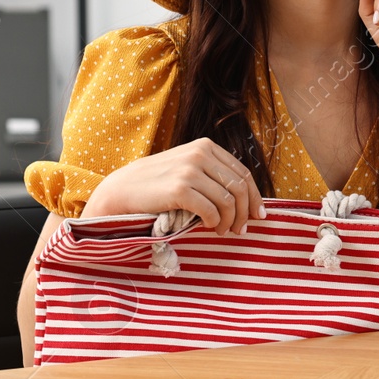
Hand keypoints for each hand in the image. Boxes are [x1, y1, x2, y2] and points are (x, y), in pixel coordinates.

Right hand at [83, 138, 264, 234]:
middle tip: (242, 230)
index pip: (243, 173)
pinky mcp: (179, 189)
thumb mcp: (187, 168)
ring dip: (230, 221)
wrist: (120, 190)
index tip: (259, 215)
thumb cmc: (157, 184)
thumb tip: (247, 198)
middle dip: (245, 212)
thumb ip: (213, 174)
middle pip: (239, 188)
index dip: (254, 197)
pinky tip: (209, 227)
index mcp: (206, 146)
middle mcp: (200, 154)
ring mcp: (189, 170)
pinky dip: (215, 222)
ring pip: (228, 201)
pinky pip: (211, 210)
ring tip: (223, 232)